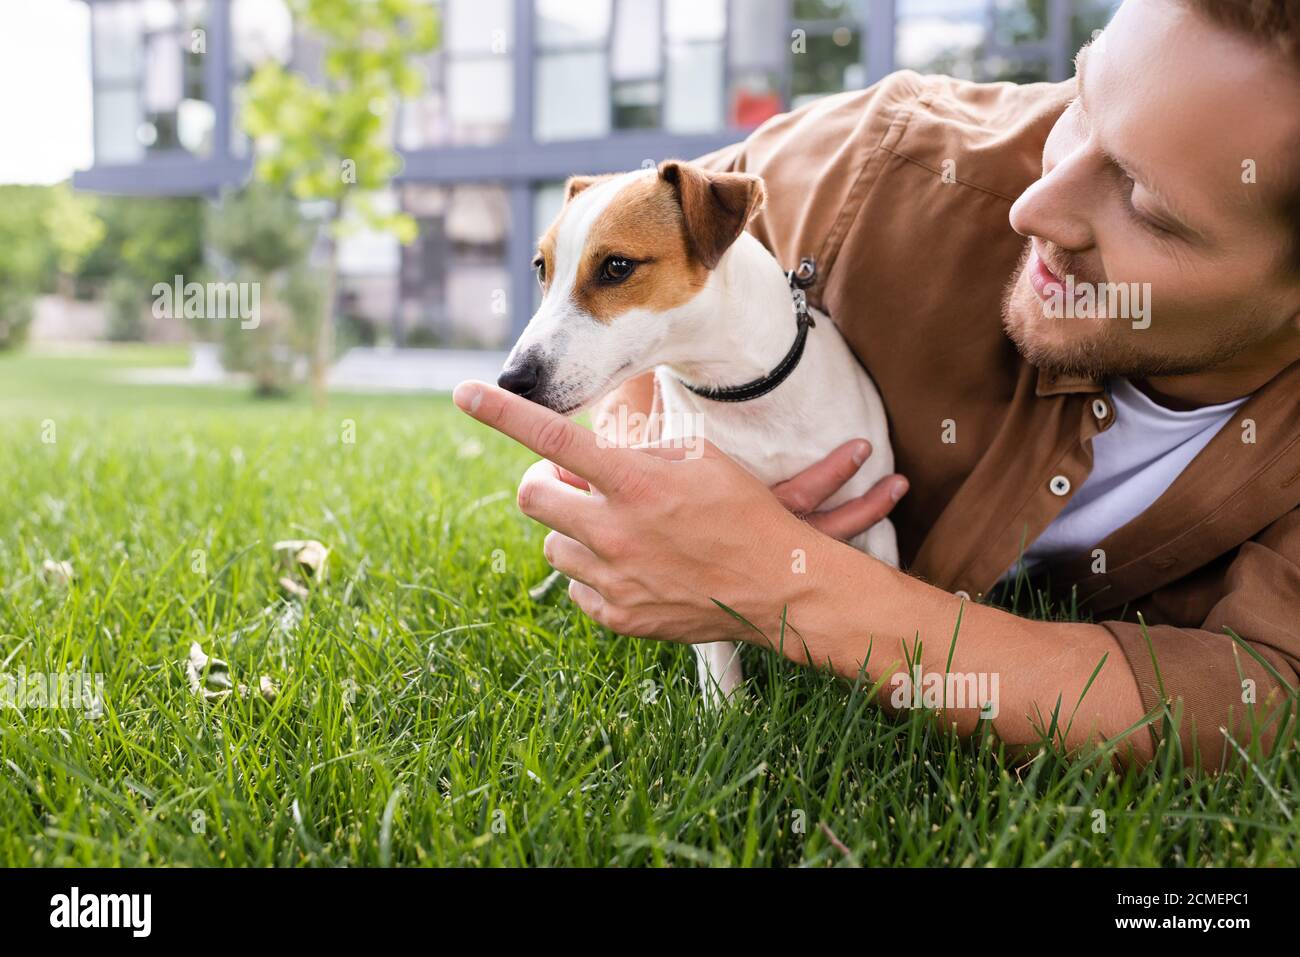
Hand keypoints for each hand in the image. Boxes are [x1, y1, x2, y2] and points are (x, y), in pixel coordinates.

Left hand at [454, 380, 895, 644]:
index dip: (503, 411)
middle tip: (574, 485)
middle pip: (532, 497)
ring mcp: (612, 578)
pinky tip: (633, 566)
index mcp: (633, 482)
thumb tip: (588, 452)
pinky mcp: (617, 615)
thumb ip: (637, 448)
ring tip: (618, 530)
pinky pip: (576, 586)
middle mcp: (614, 531)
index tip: (464, 392)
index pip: (552, 438)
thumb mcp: (698, 458)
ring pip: (553, 543)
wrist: (777, 588)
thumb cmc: (743, 512)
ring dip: (574, 530)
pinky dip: (593, 572)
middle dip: (544, 485)